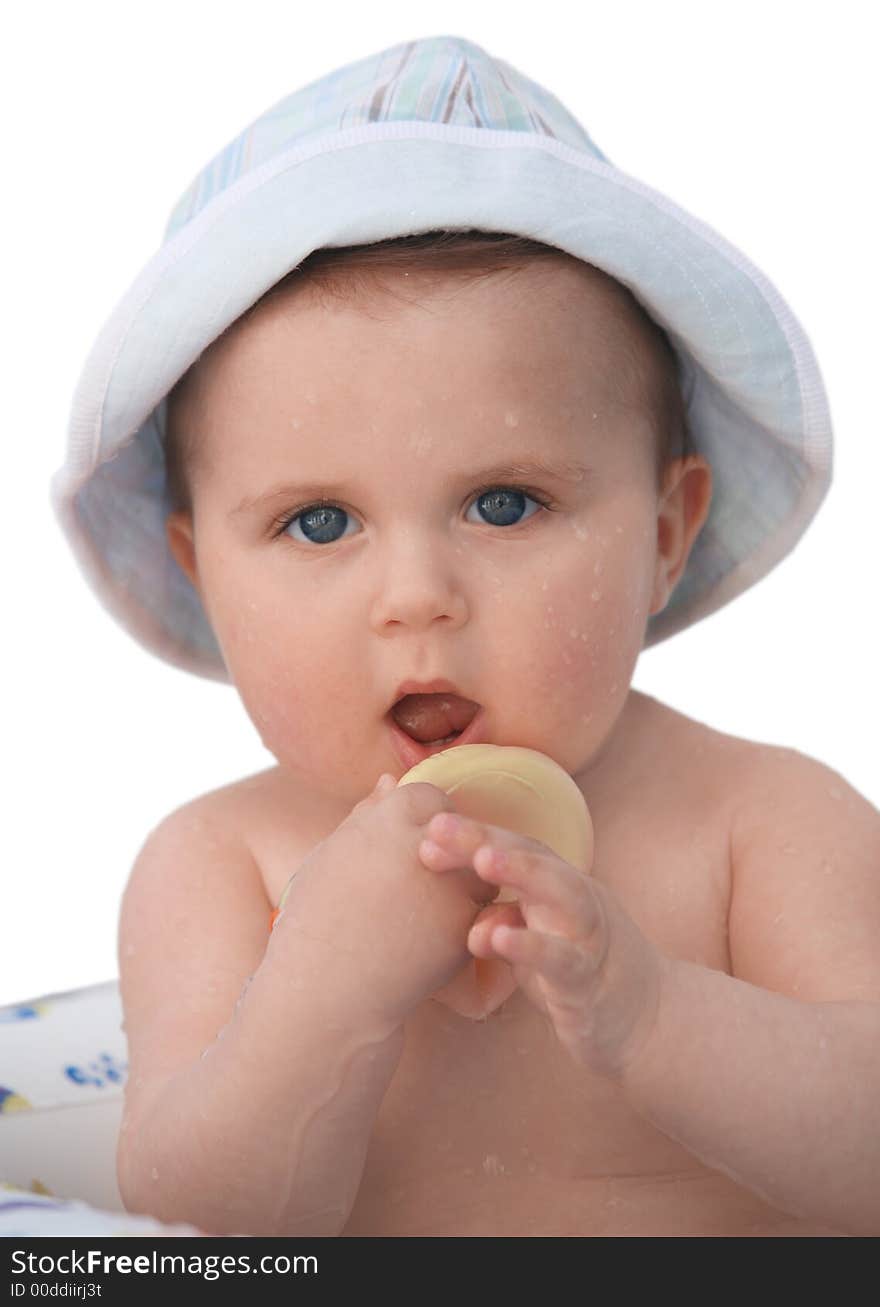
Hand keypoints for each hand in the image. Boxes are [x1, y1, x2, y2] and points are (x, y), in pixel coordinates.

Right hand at [272, 776, 499, 1028]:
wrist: (325, 987)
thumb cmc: (318, 918)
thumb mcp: (331, 854)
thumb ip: (367, 814)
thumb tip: (390, 779)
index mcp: (391, 814)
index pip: (430, 798)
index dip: (417, 828)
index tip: (396, 857)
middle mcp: (427, 842)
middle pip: (460, 832)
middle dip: (445, 855)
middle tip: (408, 890)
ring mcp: (451, 884)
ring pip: (479, 871)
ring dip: (462, 886)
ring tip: (417, 915)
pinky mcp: (466, 925)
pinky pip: (481, 912)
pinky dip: (464, 923)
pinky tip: (427, 941)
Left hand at [419, 811, 665, 1077]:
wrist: (648, 1024)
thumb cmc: (577, 975)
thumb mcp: (535, 945)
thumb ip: (503, 927)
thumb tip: (469, 926)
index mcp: (558, 888)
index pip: (513, 849)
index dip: (470, 834)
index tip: (424, 824)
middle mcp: (577, 901)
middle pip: (535, 857)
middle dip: (485, 838)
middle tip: (437, 825)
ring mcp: (590, 939)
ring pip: (562, 895)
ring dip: (522, 871)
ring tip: (481, 858)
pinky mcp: (592, 984)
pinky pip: (564, 961)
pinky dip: (534, 947)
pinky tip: (499, 939)